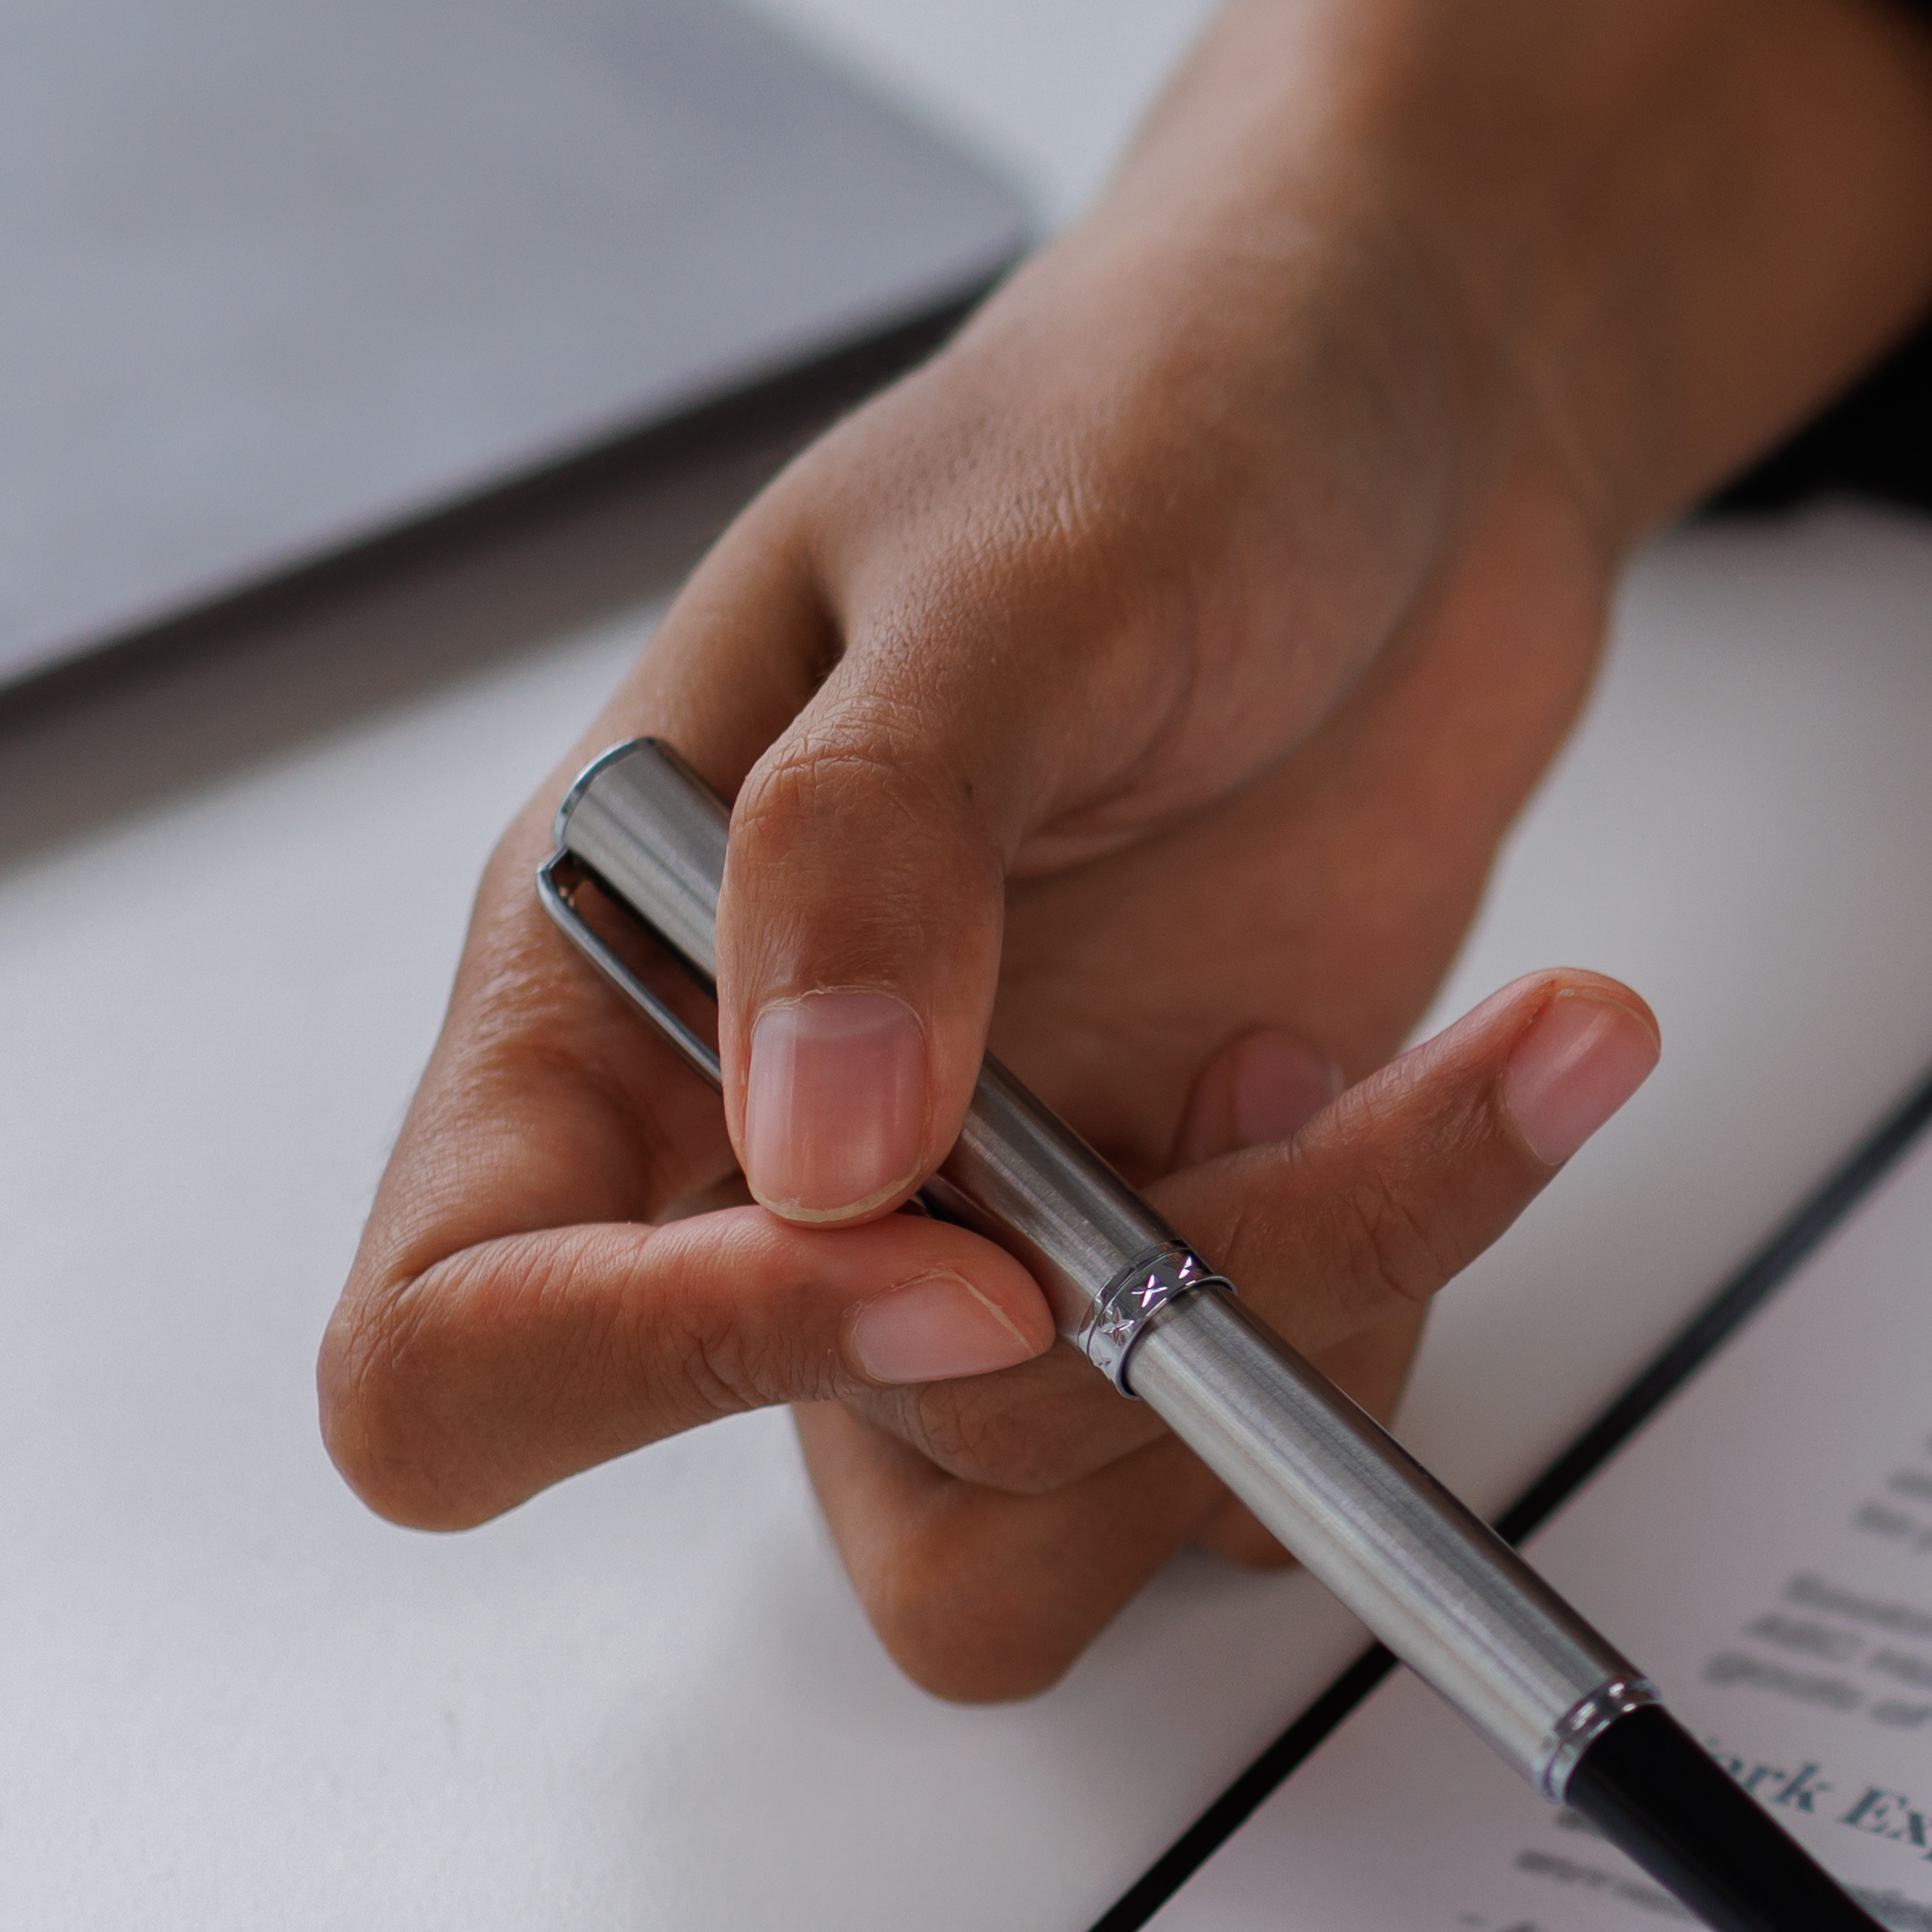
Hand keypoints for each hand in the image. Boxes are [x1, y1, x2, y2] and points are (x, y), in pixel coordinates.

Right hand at [318, 0, 1931, 1696]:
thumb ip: (875, 843)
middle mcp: (778, 1145)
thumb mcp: (1007, 572)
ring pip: (1074, 1521)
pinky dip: (1406, 1295)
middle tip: (1253, 1101)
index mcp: (604, 982)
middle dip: (1096, 1362)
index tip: (954, 1260)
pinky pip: (1275, 1448)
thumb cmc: (1168, 414)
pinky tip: (1470, 1070)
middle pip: (847, 1473)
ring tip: (1359, 1060)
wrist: (1423, 410)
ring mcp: (1001, 1221)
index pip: (462, 1349)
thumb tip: (812, 1135)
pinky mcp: (1198, 1247)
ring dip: (1279, 1346)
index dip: (663, 1375)